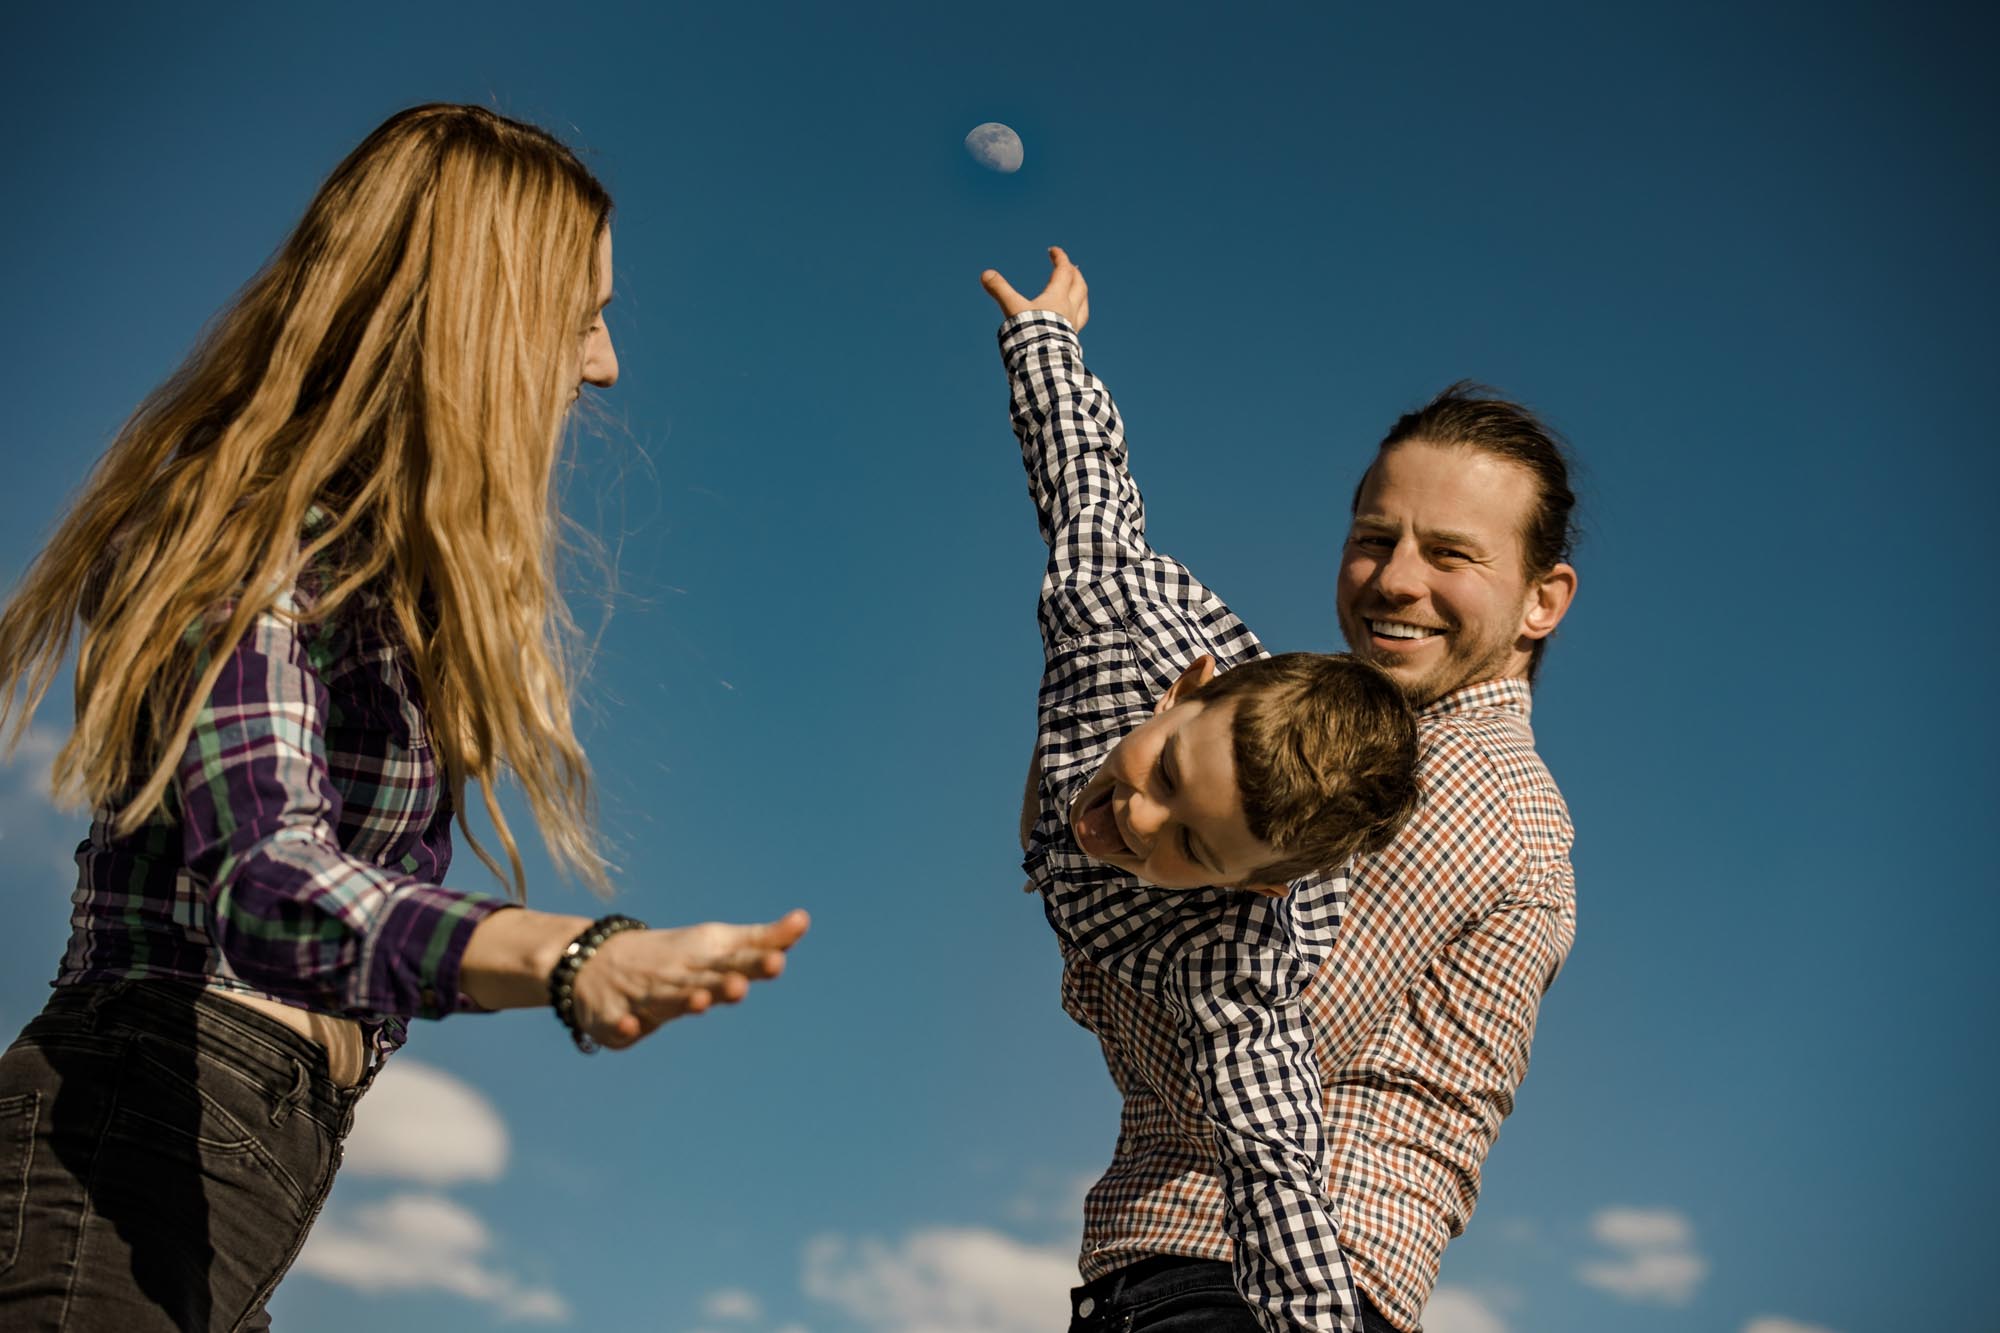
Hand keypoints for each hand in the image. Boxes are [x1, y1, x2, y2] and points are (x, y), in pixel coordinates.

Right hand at [569, 909, 809, 1049]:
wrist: (595, 960)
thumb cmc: (674, 955)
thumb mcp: (718, 944)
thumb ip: (762, 939)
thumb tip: (804, 919)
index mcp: (703, 960)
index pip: (733, 961)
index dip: (754, 962)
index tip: (778, 962)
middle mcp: (675, 976)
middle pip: (700, 982)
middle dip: (719, 984)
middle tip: (739, 986)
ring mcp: (643, 995)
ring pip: (664, 1001)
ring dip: (681, 1000)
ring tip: (699, 1001)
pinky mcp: (612, 1017)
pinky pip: (618, 1025)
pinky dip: (624, 1026)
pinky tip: (633, 1028)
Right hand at [981, 246, 1089, 331]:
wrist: (1044, 362)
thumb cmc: (1030, 333)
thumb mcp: (1013, 308)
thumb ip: (1000, 290)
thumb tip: (985, 274)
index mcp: (1058, 297)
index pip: (1064, 271)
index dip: (1060, 258)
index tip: (1054, 250)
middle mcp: (1070, 309)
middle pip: (1079, 285)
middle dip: (1074, 274)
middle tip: (1070, 267)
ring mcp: (1073, 325)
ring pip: (1083, 304)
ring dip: (1080, 293)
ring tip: (1077, 290)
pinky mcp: (1071, 340)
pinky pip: (1080, 322)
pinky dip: (1078, 313)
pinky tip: (1072, 319)